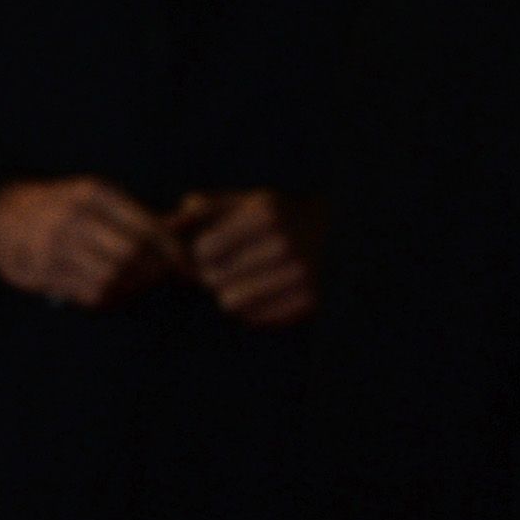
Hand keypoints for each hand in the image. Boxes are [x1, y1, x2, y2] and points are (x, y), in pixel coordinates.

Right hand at [0, 176, 185, 308]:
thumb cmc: (60, 204)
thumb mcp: (94, 195)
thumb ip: (134, 213)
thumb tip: (184, 230)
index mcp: (93, 195)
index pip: (146, 228)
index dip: (173, 250)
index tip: (188, 263)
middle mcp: (73, 220)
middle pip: (132, 256)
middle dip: (157, 271)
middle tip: (167, 276)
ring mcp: (54, 248)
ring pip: (113, 278)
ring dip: (136, 287)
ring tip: (143, 283)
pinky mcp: (41, 274)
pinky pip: (89, 294)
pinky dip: (112, 297)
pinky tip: (118, 291)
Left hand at [170, 189, 325, 327]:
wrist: (343, 237)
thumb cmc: (287, 218)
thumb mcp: (253, 201)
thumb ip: (212, 207)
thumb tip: (176, 215)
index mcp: (267, 214)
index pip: (204, 249)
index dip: (202, 253)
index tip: (213, 251)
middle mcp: (284, 244)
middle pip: (214, 278)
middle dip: (214, 276)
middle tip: (229, 270)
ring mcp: (299, 275)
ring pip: (230, 302)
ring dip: (232, 294)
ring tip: (245, 282)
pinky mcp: (308, 301)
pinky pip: (254, 318)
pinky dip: (253, 310)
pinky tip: (264, 295)